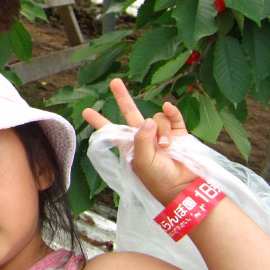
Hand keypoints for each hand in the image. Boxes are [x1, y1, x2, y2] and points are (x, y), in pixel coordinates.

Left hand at [82, 78, 197, 205]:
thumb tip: (149, 120)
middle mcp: (144, 137)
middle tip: (114, 82)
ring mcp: (162, 134)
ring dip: (161, 130)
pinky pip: (173, 116)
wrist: (184, 187)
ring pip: (157, 118)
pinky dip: (172, 112)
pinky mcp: (179, 133)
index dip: (100, 121)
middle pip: (131, 112)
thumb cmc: (158, 178)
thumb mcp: (142, 161)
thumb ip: (141, 139)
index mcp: (130, 146)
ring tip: (166, 147)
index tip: (86, 111)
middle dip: (123, 97)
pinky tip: (169, 107)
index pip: (112, 131)